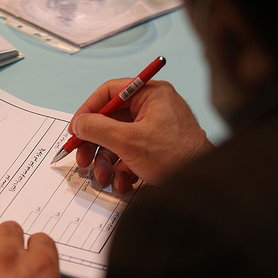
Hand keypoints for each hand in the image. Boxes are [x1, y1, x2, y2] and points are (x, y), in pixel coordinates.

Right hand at [69, 80, 212, 189]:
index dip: (89, 109)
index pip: (110, 91)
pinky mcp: (156, 150)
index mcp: (151, 94)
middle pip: (111, 119)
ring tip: (103, 177)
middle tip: (82, 158)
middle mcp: (153, 108)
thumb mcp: (129, 141)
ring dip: (106, 161)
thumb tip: (79, 123)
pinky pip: (129, 154)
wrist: (202, 186)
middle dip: (95, 143)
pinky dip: (121, 169)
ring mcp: (155, 130)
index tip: (76, 128)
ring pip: (117, 140)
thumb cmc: (175, 157)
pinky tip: (122, 183)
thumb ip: (98, 128)